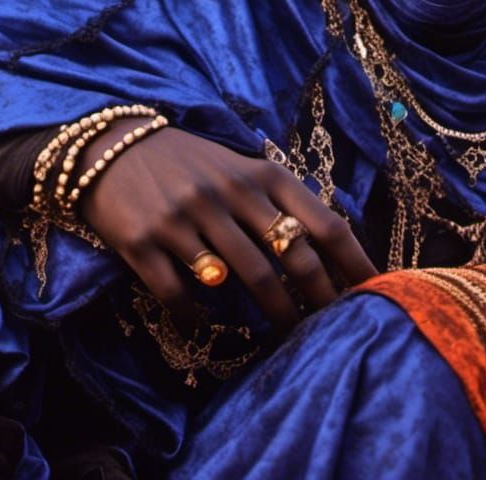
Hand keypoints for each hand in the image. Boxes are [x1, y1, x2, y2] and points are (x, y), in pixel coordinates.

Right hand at [77, 123, 377, 331]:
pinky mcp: (143, 243)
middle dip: (318, 301)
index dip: (355, 264)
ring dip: (272, 315)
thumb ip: (278, 199)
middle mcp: (224, 193)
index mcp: (257, 174)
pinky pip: (181, 294)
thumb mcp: (237, 166)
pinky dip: (199, 317)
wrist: (107, 149)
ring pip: (242, 279)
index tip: (377, 295)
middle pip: (288, 258)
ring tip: (286, 336)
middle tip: (334, 331)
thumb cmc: (184, 163)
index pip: (323, 223)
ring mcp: (184, 218)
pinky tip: (206, 325)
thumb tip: (330, 246)